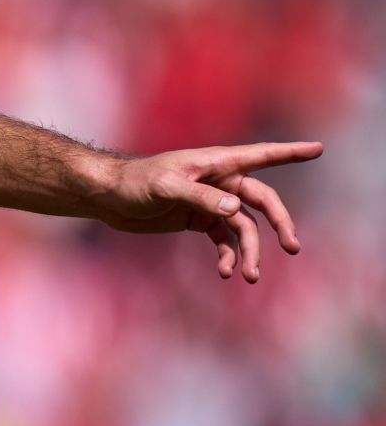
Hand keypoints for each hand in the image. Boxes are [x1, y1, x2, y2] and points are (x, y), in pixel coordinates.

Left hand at [89, 141, 322, 281]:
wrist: (108, 198)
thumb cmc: (135, 182)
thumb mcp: (165, 187)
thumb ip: (200, 196)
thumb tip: (235, 209)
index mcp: (216, 163)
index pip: (261, 156)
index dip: (290, 153)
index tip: (318, 149)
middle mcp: (220, 181)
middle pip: (263, 201)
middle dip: (280, 224)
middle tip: (293, 247)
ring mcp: (211, 202)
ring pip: (244, 227)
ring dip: (250, 251)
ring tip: (248, 276)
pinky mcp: (198, 220)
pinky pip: (223, 239)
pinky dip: (227, 255)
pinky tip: (224, 271)